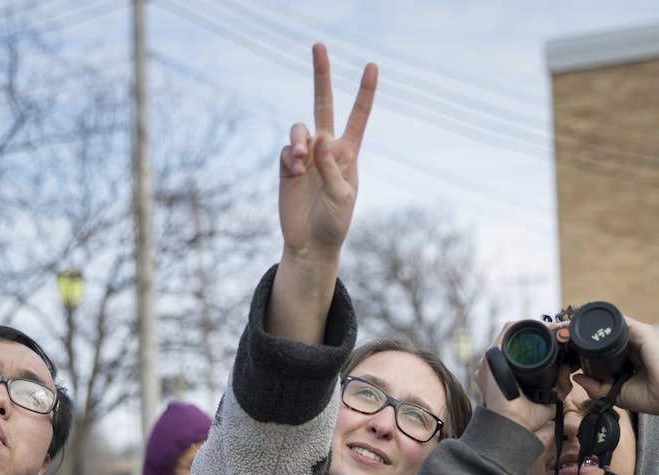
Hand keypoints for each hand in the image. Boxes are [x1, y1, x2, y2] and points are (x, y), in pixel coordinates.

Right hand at [269, 44, 377, 342]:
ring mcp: (305, 157)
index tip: (372, 65)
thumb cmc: (335, 224)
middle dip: (321, 75)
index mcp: (348, 154)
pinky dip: (291, 157)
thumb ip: (334, 168)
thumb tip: (320, 139)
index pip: (358, 116)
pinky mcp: (286, 168)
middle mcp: (327, 148)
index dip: (365, 92)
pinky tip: (296, 171)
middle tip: (319, 45)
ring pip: (300, 129)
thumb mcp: (343, 198)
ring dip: (299, 138)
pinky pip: (286, 152)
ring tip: (301, 157)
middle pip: (323, 104)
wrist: (311, 245)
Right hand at [474, 321, 572, 433]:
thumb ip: (560, 387)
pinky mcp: (494, 353)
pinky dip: (527, 325)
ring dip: (537, 328)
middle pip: (520, 339)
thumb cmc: (524, 418)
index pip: (523, 350)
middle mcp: (498, 364)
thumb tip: (567, 370)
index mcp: (507, 374)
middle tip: (560, 333)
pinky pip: (510, 330)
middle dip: (541, 334)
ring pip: (516, 332)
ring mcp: (493, 358)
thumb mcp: (549, 400)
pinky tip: (544, 328)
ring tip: (555, 329)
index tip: (558, 339)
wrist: (511, 423)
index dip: (541, 342)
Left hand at [573, 316, 658, 416]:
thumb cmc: (650, 398)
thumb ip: (596, 386)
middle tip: (565, 335)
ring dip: (593, 326)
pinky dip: (605, 322)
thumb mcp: (615, 393)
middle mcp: (633, 345)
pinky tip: (589, 324)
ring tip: (571, 327)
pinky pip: (621, 322)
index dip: (587, 348)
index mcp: (627, 359)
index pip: (603, 349)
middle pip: (605, 336)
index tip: (569, 350)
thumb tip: (576, 376)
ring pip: (611, 327)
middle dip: (587, 335)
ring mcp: (638, 337)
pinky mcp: (643, 333)